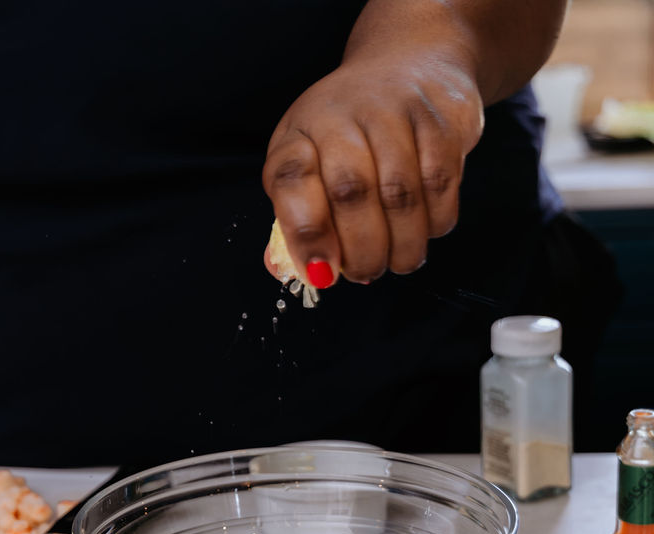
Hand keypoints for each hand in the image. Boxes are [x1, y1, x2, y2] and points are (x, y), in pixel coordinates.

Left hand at [263, 53, 483, 287]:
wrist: (410, 62)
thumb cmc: (349, 127)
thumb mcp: (310, 159)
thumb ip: (297, 216)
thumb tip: (290, 271)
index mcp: (299, 131)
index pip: (290, 178)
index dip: (305, 232)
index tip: (320, 271)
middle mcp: (341, 113)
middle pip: (351, 192)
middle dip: (362, 249)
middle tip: (366, 272)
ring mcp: (394, 110)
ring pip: (400, 194)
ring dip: (402, 245)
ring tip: (397, 261)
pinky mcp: (442, 118)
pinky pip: (441, 185)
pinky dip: (434, 222)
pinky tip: (424, 231)